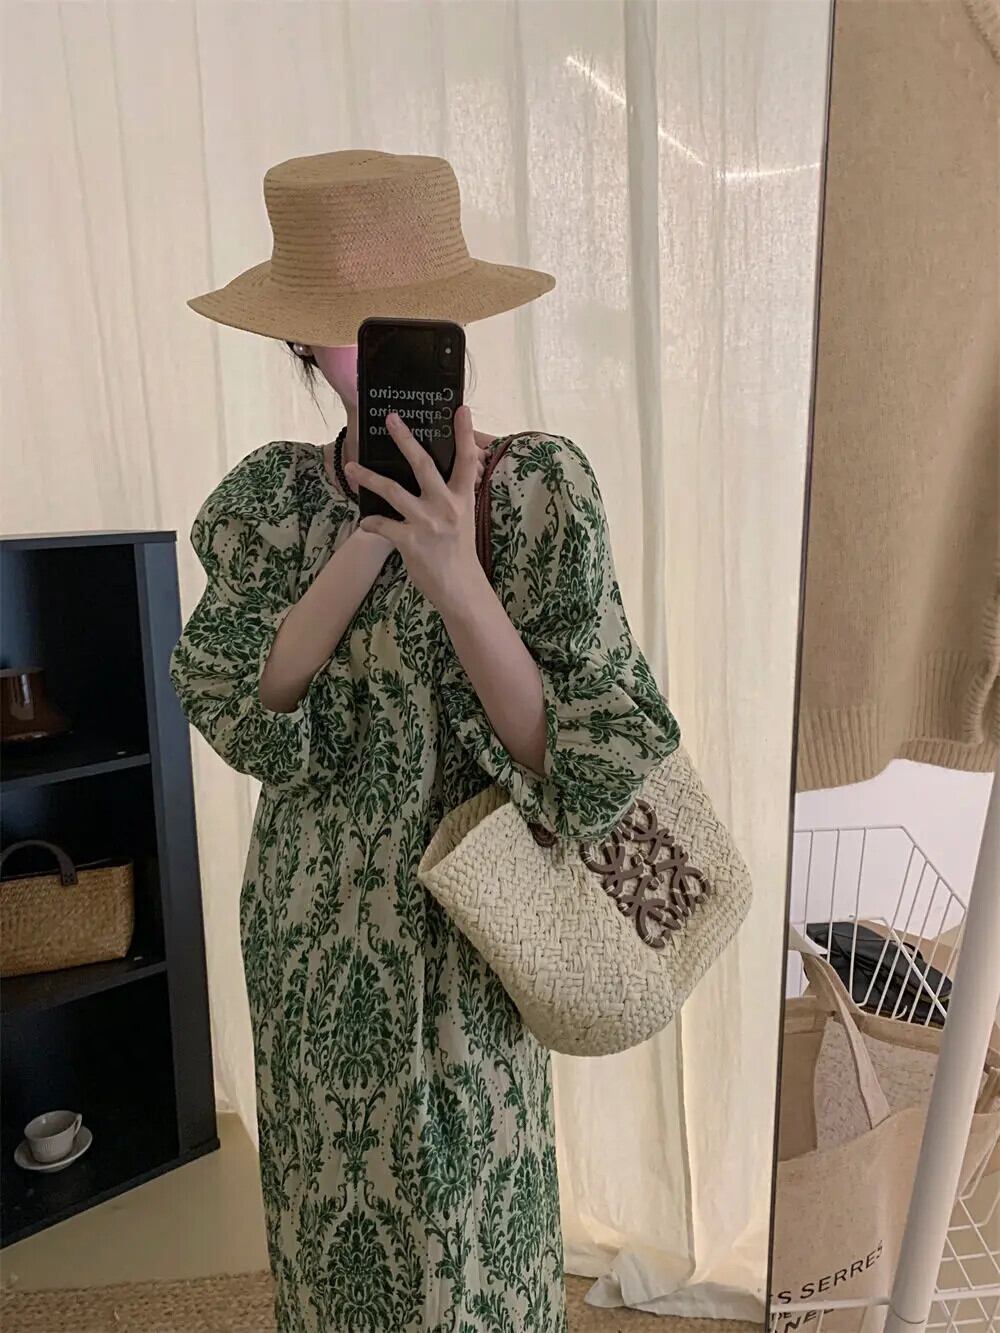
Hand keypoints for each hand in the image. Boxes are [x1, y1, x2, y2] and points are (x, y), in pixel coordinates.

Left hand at [345, 406, 488, 613]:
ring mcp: (427, 522)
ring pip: (393, 491)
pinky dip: (371, 523)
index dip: (464, 434)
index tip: (460, 409)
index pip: (465, 459)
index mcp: (462, 497)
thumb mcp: (463, 517)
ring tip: (352, 468)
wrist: (460, 587)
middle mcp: (445, 505)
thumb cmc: (459, 550)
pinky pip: (382, 525)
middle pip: (423, 464)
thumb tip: (439, 473)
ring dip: (369, 478)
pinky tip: (364, 523)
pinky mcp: (410, 541)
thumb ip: (452, 494)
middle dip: (405, 439)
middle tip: (390, 419)